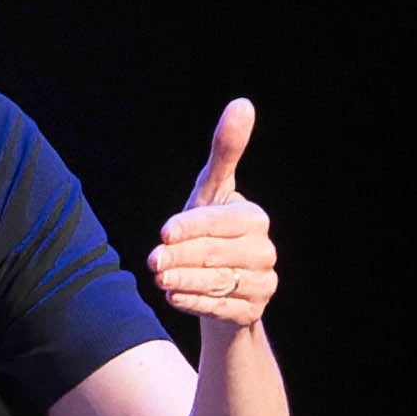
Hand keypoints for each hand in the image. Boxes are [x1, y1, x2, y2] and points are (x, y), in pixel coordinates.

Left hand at [144, 98, 276, 327]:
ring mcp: (262, 282)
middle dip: (181, 256)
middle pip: (216, 253)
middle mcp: (263, 250)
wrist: (220, 289)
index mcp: (253, 219)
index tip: (163, 233)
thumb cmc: (208, 234)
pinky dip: (196, 303)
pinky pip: (223, 309)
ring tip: (160, 278)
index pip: (219, 222)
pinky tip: (174, 296)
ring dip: (186, 280)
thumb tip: (242, 104)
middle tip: (153, 261)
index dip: (191, 227)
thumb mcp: (210, 194)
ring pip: (219, 282)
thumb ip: (224, 153)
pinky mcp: (251, 311)